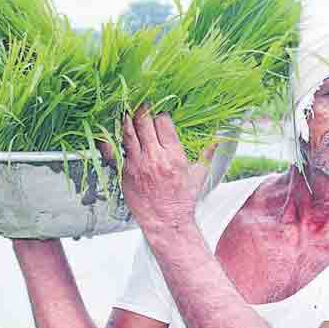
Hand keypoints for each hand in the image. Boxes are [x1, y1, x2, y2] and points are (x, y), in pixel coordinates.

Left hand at [105, 104, 209, 234]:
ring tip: (126, 113)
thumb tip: (217, 140)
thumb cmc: (182, 200)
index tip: (159, 114)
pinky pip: (115, 152)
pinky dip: (112, 140)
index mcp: (173, 155)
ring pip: (128, 133)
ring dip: (126, 120)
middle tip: (140, 106)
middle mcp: (155, 158)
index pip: (163, 123)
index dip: (160, 115)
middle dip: (142, 111)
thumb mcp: (199, 175)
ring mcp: (137, 165)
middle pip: (143, 123)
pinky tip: (110, 132)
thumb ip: (207, 154)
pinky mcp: (125, 173)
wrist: (166, 222)